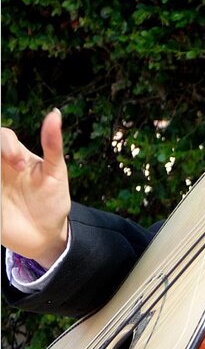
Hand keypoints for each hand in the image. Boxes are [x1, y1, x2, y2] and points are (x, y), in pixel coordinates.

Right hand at [1, 109, 70, 268]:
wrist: (45, 235)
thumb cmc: (52, 201)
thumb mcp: (56, 172)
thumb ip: (52, 144)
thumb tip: (54, 113)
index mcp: (14, 156)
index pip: (2, 136)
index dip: (7, 145)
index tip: (20, 164)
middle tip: (14, 168)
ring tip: (2, 190)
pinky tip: (1, 201)